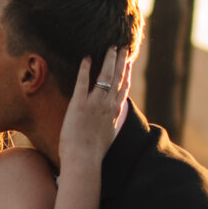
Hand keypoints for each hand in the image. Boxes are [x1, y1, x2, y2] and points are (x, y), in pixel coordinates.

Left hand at [57, 45, 131, 177]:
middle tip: (122, 47)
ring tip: (110, 47)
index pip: (123, 89)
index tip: (128, 62)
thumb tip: (112, 119)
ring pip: (105, 77)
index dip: (126, 74)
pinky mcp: (79, 105)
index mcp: (114, 113)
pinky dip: (85, 69)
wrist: (84, 161)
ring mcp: (95, 104)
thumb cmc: (92, 154)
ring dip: (108, 60)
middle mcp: (108, 106)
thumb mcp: (107, 137)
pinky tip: (87, 58)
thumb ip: (111, 124)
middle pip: (117, 79)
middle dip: (120, 61)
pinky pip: (83, 82)